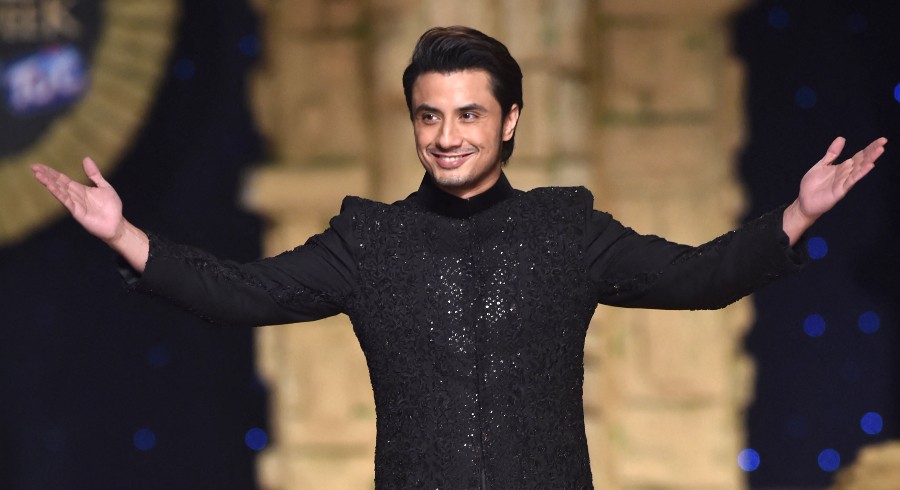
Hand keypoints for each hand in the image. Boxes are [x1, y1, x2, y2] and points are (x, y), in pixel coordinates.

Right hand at [32, 158, 149, 270]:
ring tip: (38, 175)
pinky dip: (59, 194)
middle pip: (57, 183)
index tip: (39, 165)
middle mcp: (75, 196)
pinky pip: (66, 202)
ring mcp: (75, 204)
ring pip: (59, 191)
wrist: (116, 224)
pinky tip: (51, 187)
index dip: (51, 172)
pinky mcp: (77, 212)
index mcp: (79, 189)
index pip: (62, 179)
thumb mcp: (104, 186)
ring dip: (49, 183)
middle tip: (33, 167)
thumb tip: (85, 158)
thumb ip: (94, 174)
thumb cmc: (111, 207)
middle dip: (46, 175)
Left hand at [783, 136, 886, 244]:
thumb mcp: (822, 164)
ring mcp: (844, 182)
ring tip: (879, 150)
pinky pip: (851, 181)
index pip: (859, 156)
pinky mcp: (840, 191)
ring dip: (869, 160)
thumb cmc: (812, 184)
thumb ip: (832, 153)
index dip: (870, 148)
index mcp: (843, 167)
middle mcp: (846, 174)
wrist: (803, 201)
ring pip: (859, 169)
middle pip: (862, 161)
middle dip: (872, 151)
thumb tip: (842, 138)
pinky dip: (860, 173)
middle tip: (883, 142)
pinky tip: (869, 166)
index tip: (882, 139)